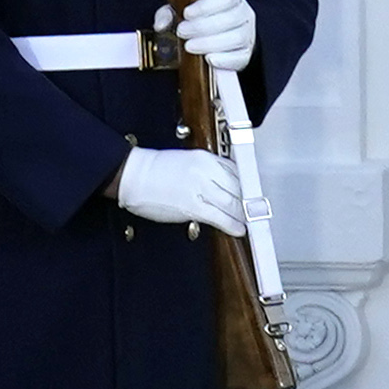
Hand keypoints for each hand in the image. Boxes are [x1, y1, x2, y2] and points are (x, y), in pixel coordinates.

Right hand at [114, 147, 245, 234]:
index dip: (248, 186)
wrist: (132, 174)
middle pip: (239, 188)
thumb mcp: (189, 161)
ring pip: (232, 203)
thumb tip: (228, 187)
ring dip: (243, 215)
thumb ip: (210, 172)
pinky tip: (238, 229)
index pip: (238, 172)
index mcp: (207, 158)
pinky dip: (231, 224)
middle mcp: (207, 171)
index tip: (254, 195)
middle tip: (256, 211)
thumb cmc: (156, 169)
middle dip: (249, 201)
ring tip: (249, 222)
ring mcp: (200, 189)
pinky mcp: (192, 206)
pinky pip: (219, 217)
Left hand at [173, 0, 258, 77]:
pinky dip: (224, 59)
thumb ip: (168, 15)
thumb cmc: (199, 23)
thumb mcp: (182, 14)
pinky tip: (208, 59)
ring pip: (236, 38)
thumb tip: (160, 25)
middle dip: (203, 26)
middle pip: (231, 19)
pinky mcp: (246, 55)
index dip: (207, 6)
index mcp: (233, 0)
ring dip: (211, 43)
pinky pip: (240, 57)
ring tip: (190, 46)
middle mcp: (245, 15)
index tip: (187, 14)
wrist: (218, 43)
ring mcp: (248, 35)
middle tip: (182, 32)